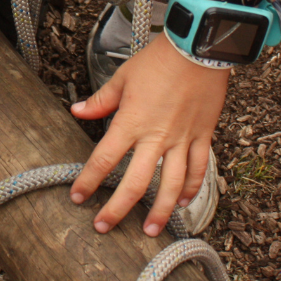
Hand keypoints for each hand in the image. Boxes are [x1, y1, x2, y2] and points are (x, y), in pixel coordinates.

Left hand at [69, 33, 228, 235]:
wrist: (197, 49)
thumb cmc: (158, 60)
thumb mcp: (122, 77)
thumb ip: (101, 100)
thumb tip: (77, 111)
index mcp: (131, 122)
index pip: (104, 159)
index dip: (88, 180)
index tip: (77, 197)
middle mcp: (156, 137)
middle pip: (135, 183)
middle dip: (117, 208)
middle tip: (103, 226)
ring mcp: (183, 139)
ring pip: (171, 185)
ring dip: (160, 211)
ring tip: (149, 230)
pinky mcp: (203, 136)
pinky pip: (199, 169)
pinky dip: (192, 188)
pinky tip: (184, 202)